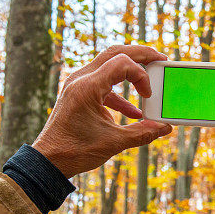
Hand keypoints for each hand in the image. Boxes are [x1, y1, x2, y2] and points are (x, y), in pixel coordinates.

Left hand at [32, 45, 172, 177]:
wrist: (49, 161)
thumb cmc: (75, 151)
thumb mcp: (114, 142)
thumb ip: (143, 133)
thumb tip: (165, 128)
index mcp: (88, 87)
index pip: (122, 63)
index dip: (141, 76)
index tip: (149, 95)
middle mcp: (80, 79)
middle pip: (115, 53)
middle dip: (140, 55)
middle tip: (160, 59)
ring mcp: (77, 84)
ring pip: (108, 65)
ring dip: (129, 72)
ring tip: (148, 79)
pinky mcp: (78, 93)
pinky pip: (102, 84)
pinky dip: (119, 93)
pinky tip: (133, 112)